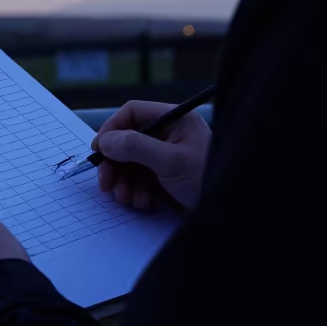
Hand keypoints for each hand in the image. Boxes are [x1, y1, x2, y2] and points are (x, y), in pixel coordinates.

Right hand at [91, 100, 210, 210]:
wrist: (228, 212)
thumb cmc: (206, 179)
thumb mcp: (170, 161)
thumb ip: (135, 147)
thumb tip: (105, 141)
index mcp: (174, 120)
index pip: (133, 113)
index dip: (112, 129)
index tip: (99, 150)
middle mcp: (169, 135)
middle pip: (127, 141)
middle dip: (114, 163)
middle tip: (105, 183)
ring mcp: (166, 157)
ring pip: (130, 163)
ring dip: (123, 182)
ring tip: (125, 198)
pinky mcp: (165, 178)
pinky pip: (140, 180)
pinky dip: (136, 192)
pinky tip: (143, 203)